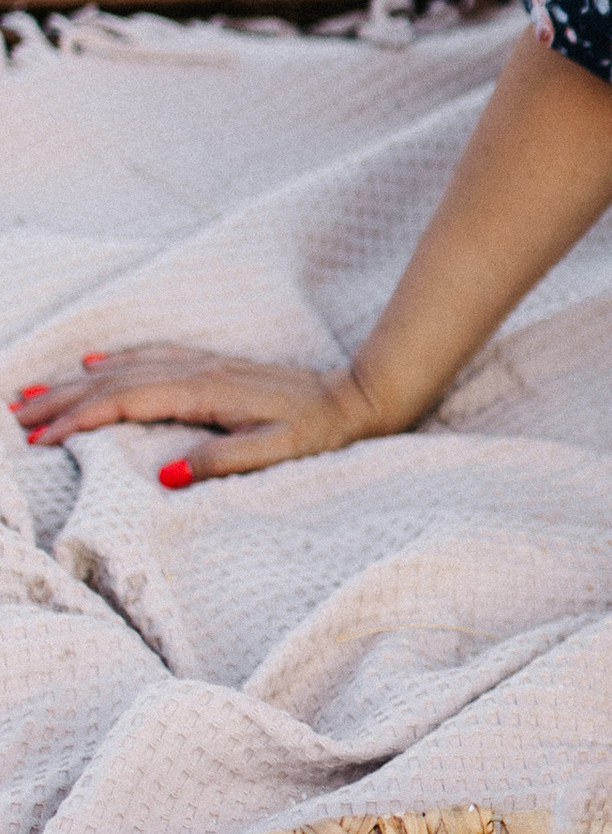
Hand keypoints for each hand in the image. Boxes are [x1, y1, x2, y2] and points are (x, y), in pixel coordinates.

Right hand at [9, 348, 394, 484]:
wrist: (357, 399)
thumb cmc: (320, 432)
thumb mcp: (276, 454)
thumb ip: (221, 462)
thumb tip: (166, 477)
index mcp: (205, 392)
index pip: (126, 402)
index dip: (80, 418)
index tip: (41, 437)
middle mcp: (198, 371)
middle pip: (115, 381)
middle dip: (62, 399)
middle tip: (16, 416)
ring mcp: (205, 364)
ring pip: (127, 367)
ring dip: (78, 380)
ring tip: (35, 393)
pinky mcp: (215, 365)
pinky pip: (152, 356)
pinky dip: (117, 360)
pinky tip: (96, 363)